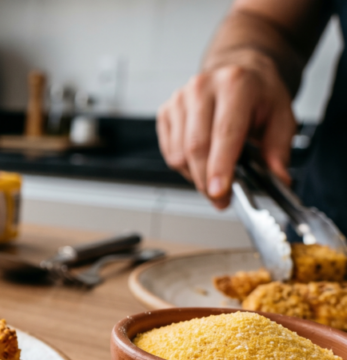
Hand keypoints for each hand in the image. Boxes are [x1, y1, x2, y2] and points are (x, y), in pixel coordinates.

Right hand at [157, 56, 295, 208]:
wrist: (238, 72)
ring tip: (215, 174)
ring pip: (179, 154)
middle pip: (196, 147)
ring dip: (196, 175)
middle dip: (207, 181)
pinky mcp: (166, 110)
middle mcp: (202, 88)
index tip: (219, 192)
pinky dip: (185, 166)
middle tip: (221, 199)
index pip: (224, 132)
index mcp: (235, 84)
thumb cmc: (258, 94)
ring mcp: (180, 99)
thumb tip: (278, 180)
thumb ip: (279, 150)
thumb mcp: (281, 117)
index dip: (220, 166)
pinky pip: (169, 152)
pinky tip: (201, 160)